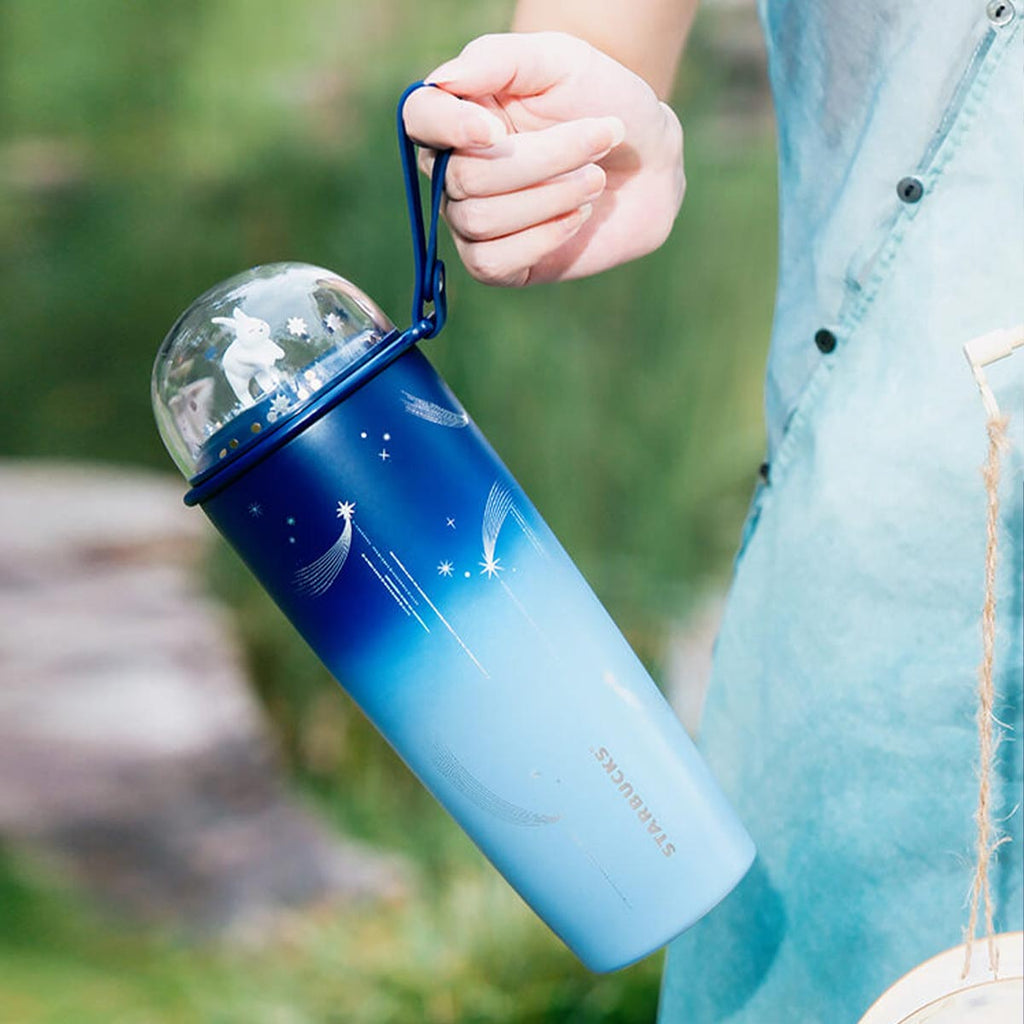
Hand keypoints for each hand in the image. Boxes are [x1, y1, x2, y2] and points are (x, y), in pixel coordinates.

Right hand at [402, 32, 684, 286]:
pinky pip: (492, 261)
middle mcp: (454, 170)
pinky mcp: (500, 264)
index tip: (496, 131)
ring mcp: (473, 221)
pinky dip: (541, 238)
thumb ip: (499, 59)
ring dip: (549, 197)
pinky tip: (578, 216)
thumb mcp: (559, 60)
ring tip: (596, 179)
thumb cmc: (601, 100)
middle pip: (461, 177)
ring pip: (479, 219)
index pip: (418, 118)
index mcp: (459, 114)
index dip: (447, 127)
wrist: (650, 161)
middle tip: (600, 138)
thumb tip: (443, 82)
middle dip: (541, 160)